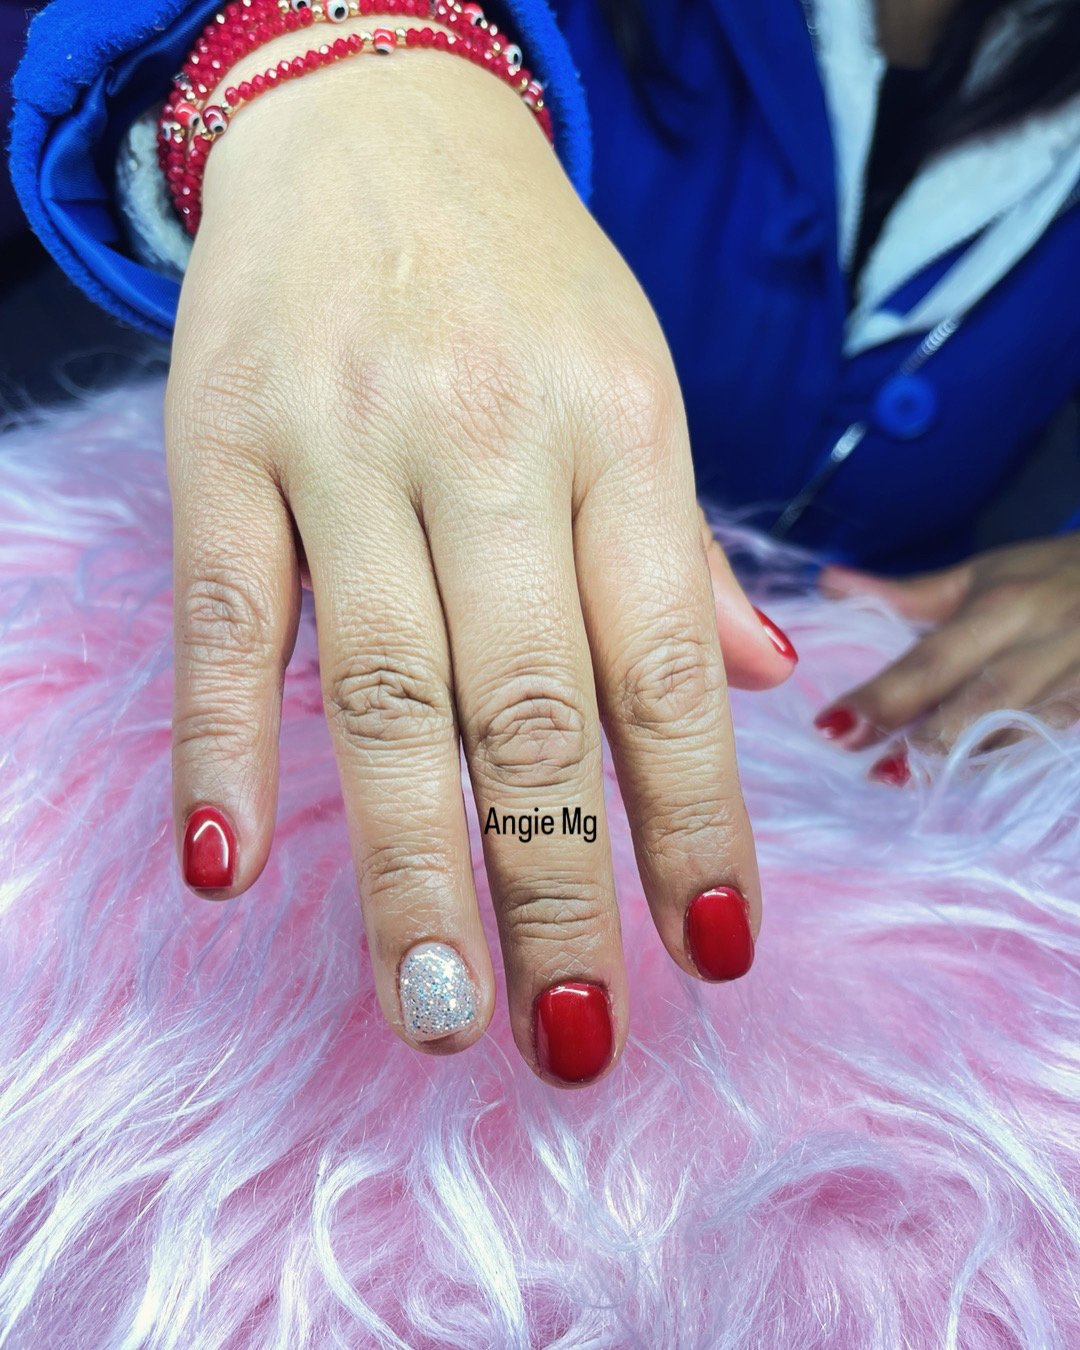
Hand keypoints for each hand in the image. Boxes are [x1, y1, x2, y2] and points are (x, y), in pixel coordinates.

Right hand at [166, 36, 794, 1085]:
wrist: (372, 115)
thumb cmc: (524, 282)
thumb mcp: (635, 385)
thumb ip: (687, 549)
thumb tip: (767, 687)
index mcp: (616, 430)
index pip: (665, 665)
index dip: (695, 819)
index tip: (712, 950)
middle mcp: (486, 442)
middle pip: (524, 706)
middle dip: (554, 886)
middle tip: (569, 1035)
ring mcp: (344, 444)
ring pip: (378, 687)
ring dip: (407, 867)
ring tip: (436, 1010)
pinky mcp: (223, 443)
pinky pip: (223, 616)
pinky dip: (217, 746)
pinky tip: (228, 869)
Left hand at [813, 533, 1079, 780]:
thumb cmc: (1055, 576)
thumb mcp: (984, 573)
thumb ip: (907, 594)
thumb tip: (826, 583)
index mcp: (1003, 607)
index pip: (933, 658)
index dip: (884, 695)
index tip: (831, 727)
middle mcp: (1044, 643)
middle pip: (983, 699)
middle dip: (930, 740)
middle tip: (875, 777)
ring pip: (1030, 729)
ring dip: (978, 764)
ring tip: (924, 793)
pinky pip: (1061, 743)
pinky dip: (1026, 768)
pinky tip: (988, 797)